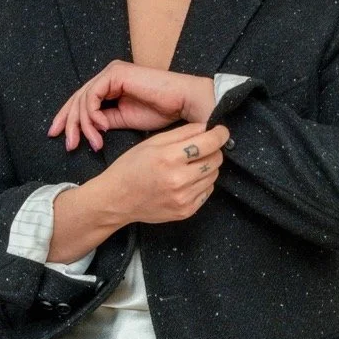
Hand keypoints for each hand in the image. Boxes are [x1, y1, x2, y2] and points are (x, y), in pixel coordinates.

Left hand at [47, 60, 215, 151]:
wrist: (183, 103)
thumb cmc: (161, 112)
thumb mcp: (125, 120)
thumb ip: (105, 121)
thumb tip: (89, 129)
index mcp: (110, 85)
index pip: (82, 101)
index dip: (69, 120)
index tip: (63, 139)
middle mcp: (108, 76)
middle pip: (77, 99)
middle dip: (69, 124)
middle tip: (69, 145)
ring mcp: (111, 73)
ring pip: (83, 99)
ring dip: (85, 125)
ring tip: (96, 143)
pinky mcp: (115, 74)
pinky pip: (93, 96)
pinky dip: (93, 115)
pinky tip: (102, 128)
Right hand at [97, 119, 231, 224]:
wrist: (116, 200)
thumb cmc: (131, 168)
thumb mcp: (152, 142)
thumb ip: (182, 133)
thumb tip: (207, 127)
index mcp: (169, 157)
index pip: (210, 143)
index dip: (220, 134)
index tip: (221, 131)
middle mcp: (179, 179)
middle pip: (216, 159)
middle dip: (213, 150)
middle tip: (201, 149)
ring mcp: (184, 198)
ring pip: (213, 176)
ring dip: (207, 167)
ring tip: (190, 166)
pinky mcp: (186, 211)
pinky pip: (207, 191)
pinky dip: (202, 183)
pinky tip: (186, 181)